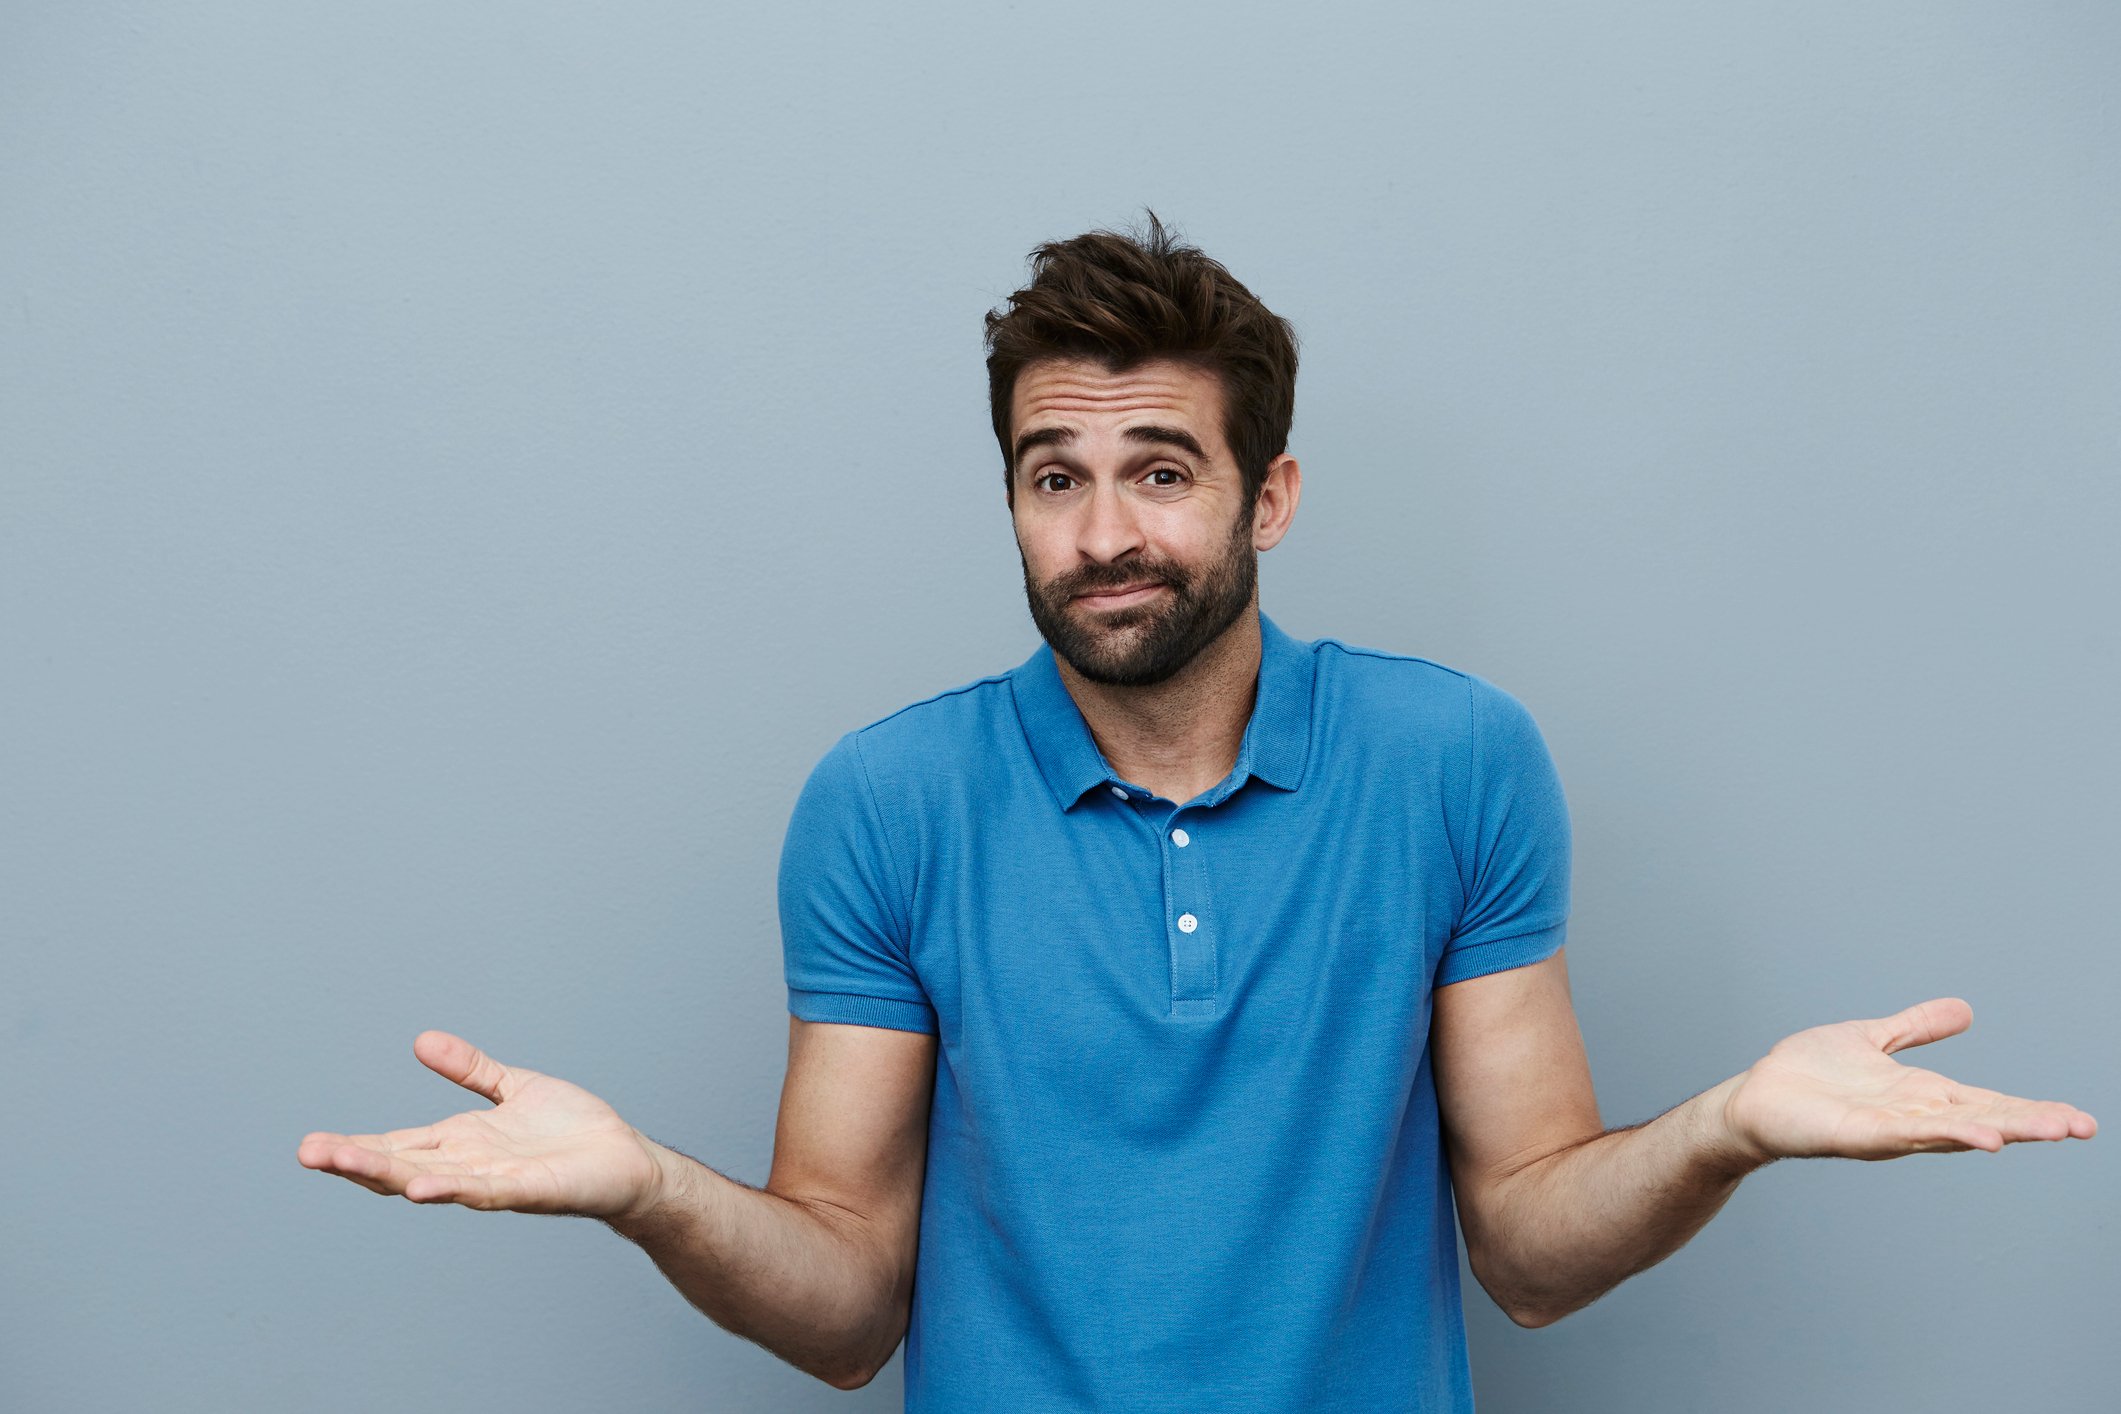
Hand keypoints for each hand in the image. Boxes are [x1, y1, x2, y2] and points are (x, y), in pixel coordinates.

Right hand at [297, 1031, 667, 1218]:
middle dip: (353, 1160)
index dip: (354, 1146)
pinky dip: (452, 1189)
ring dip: (387, 1173)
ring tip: (343, 1163)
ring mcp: (495, 1179)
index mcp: (461, 1141)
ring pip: (430, 1179)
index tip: (310, 1145)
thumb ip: (470, 1068)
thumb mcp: (514, 1087)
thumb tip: (422, 1041)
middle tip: (306, 1153)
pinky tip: (422, 1188)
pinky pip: (484, 1190)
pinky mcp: (529, 1189)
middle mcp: (468, 1165)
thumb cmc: (572, 1131)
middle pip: (399, 1164)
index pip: (396, 1145)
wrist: (626, 1159)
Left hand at [1718, 997, 2098, 1164]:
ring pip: (1955, 1129)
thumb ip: (1916, 1027)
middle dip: (2032, 1124)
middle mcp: (1912, 1116)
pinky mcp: (1857, 1133)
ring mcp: (1887, 1128)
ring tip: (2048, 1131)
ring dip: (2002, 1130)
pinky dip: (1943, 1134)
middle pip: (1984, 1120)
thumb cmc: (1808, 1074)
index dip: (2033, 1109)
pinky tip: (1978, 1137)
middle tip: (2082, 1126)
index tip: (2080, 1119)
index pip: (1989, 1103)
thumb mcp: (1873, 1039)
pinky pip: (1905, 1134)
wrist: (1754, 1098)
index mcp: (1921, 1095)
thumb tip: (1965, 1009)